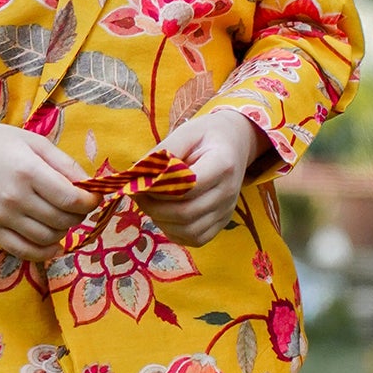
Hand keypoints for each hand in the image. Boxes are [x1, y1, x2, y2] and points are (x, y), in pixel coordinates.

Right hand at [0, 119, 91, 263]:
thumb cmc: (2, 143)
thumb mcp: (37, 144)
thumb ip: (66, 165)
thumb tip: (91, 187)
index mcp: (27, 171)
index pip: (71, 199)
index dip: (90, 202)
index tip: (93, 197)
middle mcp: (13, 197)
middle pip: (62, 220)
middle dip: (78, 215)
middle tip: (77, 205)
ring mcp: (0, 217)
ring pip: (47, 238)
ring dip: (63, 231)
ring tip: (61, 217)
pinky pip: (24, 251)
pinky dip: (44, 252)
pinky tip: (53, 243)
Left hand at [146, 109, 259, 246]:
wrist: (235, 143)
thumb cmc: (207, 135)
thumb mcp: (185, 133)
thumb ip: (162, 153)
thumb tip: (137, 174)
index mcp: (223, 164)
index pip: (188, 186)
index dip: (159, 189)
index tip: (139, 182)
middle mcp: (228, 192)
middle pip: (186, 213)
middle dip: (154, 207)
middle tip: (137, 194)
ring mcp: (227, 210)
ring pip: (189, 231)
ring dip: (162, 221)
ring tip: (150, 204)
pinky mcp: (222, 222)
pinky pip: (196, 239)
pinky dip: (175, 232)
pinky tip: (164, 216)